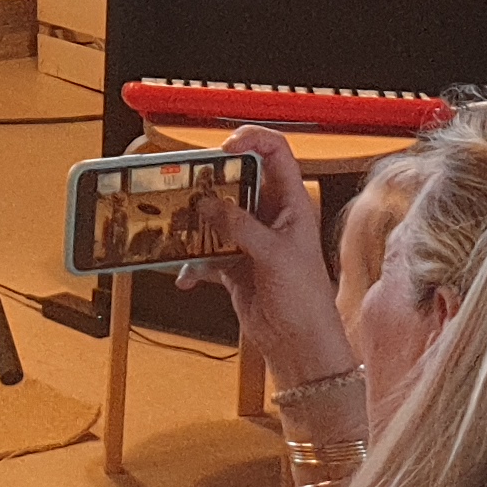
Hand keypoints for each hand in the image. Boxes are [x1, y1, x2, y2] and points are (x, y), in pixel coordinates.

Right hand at [179, 127, 352, 388]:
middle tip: (189, 188)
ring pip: (216, 216)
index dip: (251, 141)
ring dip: (196, 224)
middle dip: (211, 184)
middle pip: (237, 182)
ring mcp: (250, 240)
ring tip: (180, 230)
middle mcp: (271, 217)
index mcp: (292, 204)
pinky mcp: (234, 264)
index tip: (223, 149)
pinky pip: (206, 253)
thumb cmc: (306, 301)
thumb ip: (241, 226)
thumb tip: (210, 205)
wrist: (299, 345)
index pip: (275, 153)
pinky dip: (192, 263)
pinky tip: (185, 276)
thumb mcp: (274, 256)